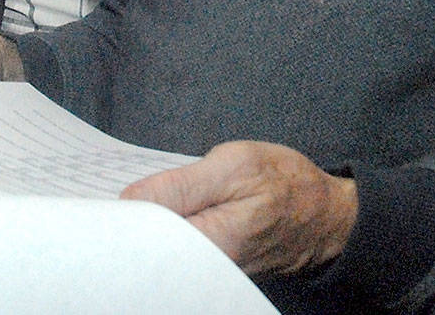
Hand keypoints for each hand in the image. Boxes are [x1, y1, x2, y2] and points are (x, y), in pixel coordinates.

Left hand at [120, 140, 356, 277]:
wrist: (328, 215)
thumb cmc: (286, 182)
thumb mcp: (234, 164)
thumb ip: (181, 184)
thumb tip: (131, 200)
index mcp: (207, 241)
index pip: (141, 236)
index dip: (121, 213)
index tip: (106, 192)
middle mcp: (203, 267)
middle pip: (146, 249)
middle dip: (130, 220)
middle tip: (127, 191)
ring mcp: (206, 270)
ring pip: (160, 249)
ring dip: (147, 223)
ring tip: (146, 198)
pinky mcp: (211, 266)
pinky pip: (176, 250)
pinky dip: (164, 230)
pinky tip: (163, 210)